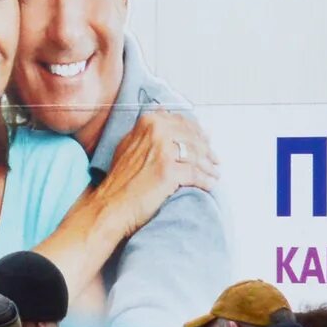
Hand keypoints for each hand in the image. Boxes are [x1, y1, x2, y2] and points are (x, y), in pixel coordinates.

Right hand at [95, 110, 217, 233]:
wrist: (111, 205)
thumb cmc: (120, 180)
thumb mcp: (130, 144)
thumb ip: (151, 131)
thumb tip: (176, 123)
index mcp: (149, 122)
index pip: (184, 123)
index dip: (198, 134)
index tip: (206, 142)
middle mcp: (156, 131)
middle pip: (194, 138)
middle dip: (207, 151)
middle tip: (215, 160)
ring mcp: (163, 150)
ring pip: (197, 155)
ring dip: (209, 166)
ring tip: (214, 173)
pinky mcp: (169, 171)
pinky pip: (196, 174)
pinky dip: (206, 180)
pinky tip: (210, 184)